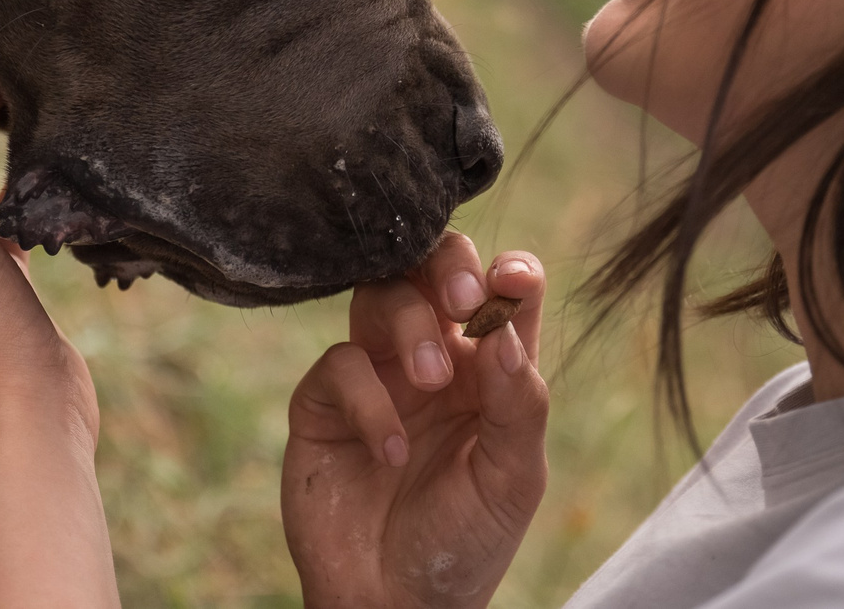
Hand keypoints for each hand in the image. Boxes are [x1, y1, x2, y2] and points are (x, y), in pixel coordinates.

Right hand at [282, 235, 549, 608]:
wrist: (395, 603)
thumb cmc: (465, 540)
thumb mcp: (513, 477)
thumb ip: (519, 402)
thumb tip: (503, 330)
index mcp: (489, 367)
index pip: (503, 290)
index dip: (509, 271)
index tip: (511, 282)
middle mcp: (433, 357)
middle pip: (434, 268)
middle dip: (447, 267)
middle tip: (462, 302)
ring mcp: (376, 373)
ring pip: (381, 295)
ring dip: (410, 324)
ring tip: (432, 381)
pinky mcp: (324, 402)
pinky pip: (341, 363)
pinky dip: (369, 400)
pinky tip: (391, 451)